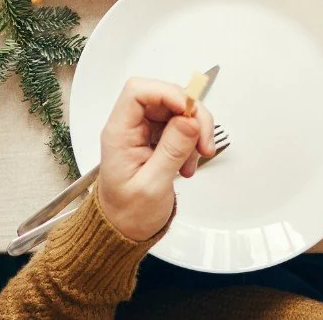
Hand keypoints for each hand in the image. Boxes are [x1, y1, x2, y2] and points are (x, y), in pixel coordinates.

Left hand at [96, 78, 216, 241]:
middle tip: (203, 141)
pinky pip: (181, 125)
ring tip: (195, 159)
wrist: (124, 230)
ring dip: (195, 131)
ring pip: (177, 110)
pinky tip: (189, 163)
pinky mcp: (156, 138)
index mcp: (119, 133)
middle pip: (164, 97)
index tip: (189, 112)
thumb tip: (189, 120)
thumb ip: (171, 151)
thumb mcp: (152, 186)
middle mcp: (130, 127)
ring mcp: (143, 131)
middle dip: (191, 115)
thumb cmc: (128, 214)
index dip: (167, 93)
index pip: (138, 91)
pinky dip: (192, 141)